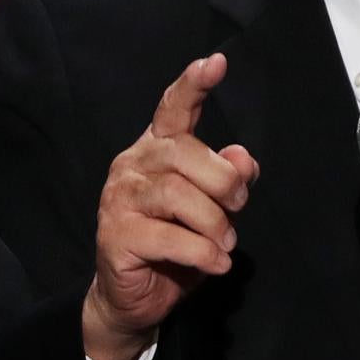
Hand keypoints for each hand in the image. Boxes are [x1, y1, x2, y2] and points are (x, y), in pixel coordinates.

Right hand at [82, 52, 259, 359]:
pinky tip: (215, 264)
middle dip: (224, 183)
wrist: (133, 297)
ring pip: (178, 195)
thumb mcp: (212, 210)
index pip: (172, 109)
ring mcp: (119, 199)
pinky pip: (169, 237)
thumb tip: (244, 159)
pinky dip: (202, 252)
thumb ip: (228, 180)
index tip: (217, 62)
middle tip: (238, 210)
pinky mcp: (115, 236)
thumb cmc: (176, 245)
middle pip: (185, 153)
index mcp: (157, 149)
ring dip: (215, 224)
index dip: (193, 85)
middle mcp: (133, 165)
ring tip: (225, 245)